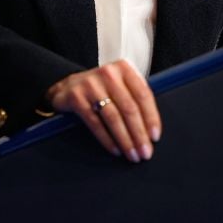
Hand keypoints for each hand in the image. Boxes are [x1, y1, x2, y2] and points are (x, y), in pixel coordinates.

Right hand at [45, 59, 160, 162]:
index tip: (155, 137)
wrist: (68, 86)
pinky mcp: (76, 97)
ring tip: (132, 154)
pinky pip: (95, 123)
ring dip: (125, 139)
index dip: (151, 118)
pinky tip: (115, 149)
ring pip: (113, 117)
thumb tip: (152, 130)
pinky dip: (107, 139)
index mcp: (123, 69)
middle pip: (129, 108)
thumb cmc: (101, 89)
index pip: (143, 95)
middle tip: (145, 152)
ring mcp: (90, 85)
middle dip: (139, 134)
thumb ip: (136, 98)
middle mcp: (108, 73)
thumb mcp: (120, 85)